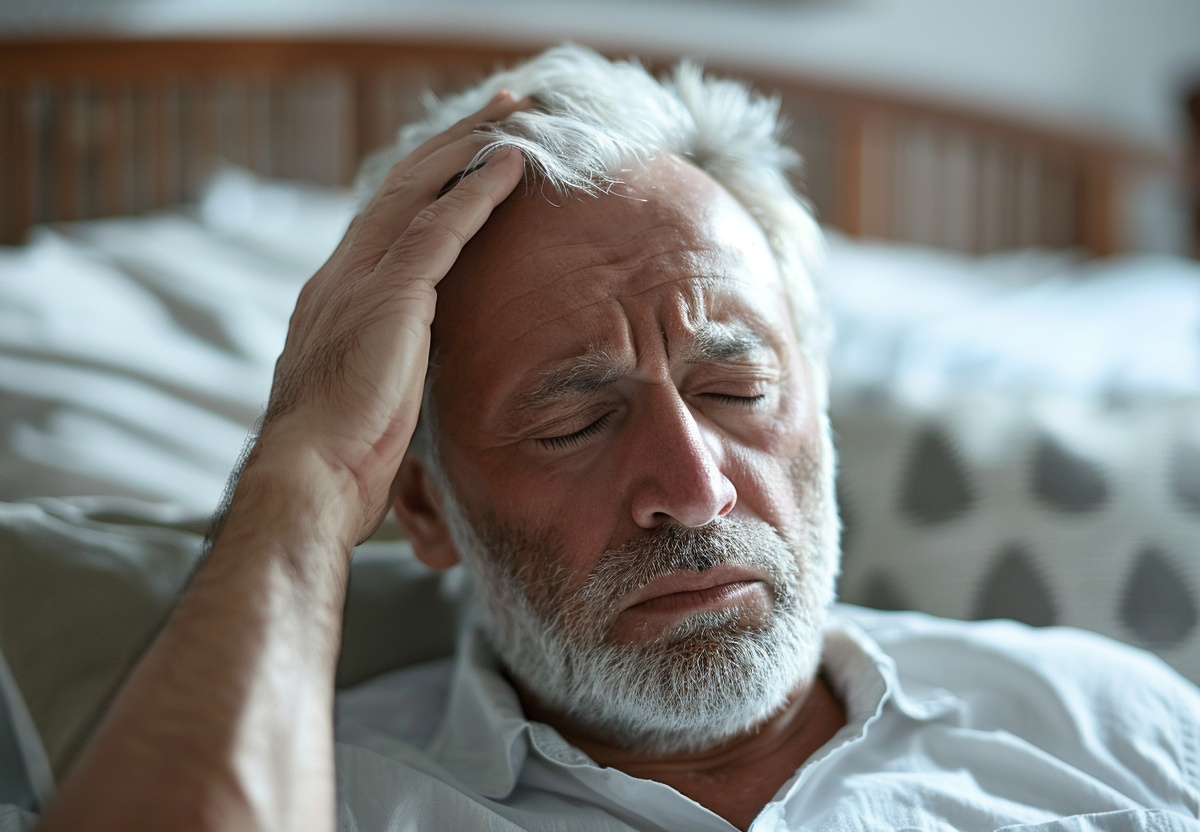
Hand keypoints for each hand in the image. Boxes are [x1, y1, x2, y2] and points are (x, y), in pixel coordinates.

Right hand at [257, 92, 527, 543]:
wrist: (309, 477)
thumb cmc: (340, 457)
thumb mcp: (366, 395)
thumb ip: (389, 363)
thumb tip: (416, 374)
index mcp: (335, 297)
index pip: (385, 220)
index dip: (425, 182)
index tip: (460, 156)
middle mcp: (342, 272)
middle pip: (401, 186)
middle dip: (451, 143)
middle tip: (497, 108)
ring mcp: (361, 278)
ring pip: (420, 189)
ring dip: (470, 146)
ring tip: (514, 112)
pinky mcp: (389, 294)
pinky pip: (441, 226)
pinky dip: (478, 190)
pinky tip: (511, 163)